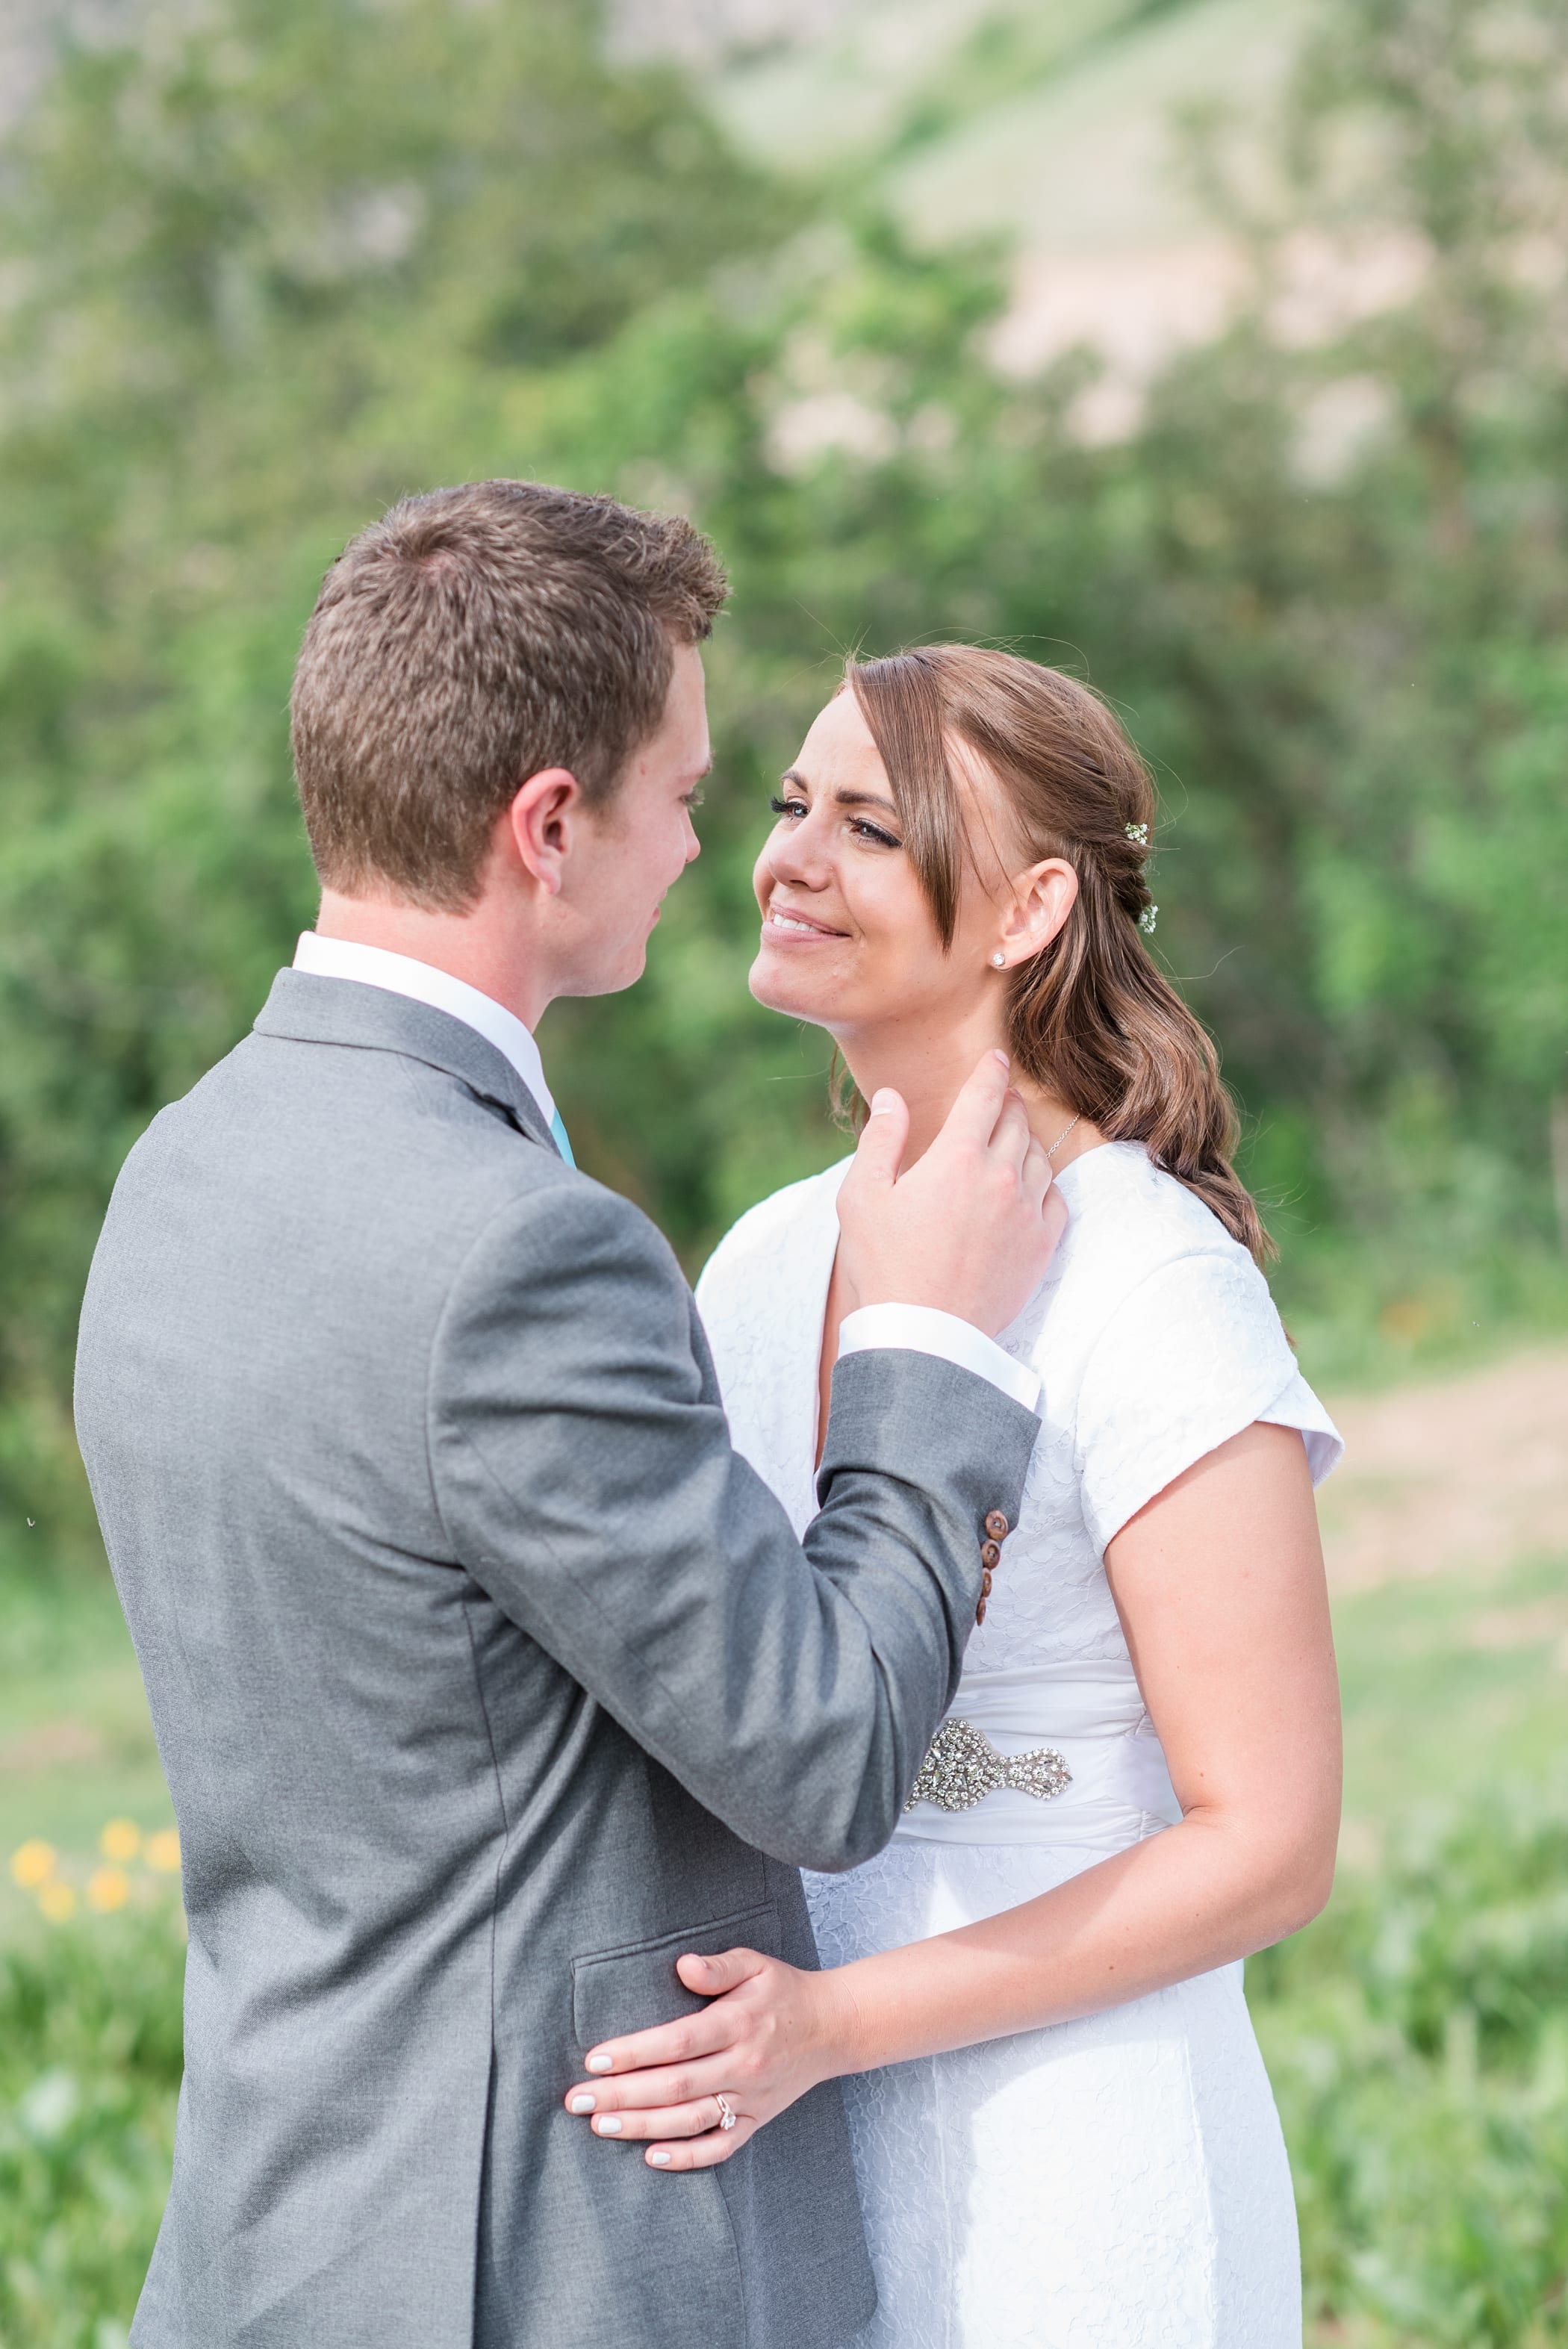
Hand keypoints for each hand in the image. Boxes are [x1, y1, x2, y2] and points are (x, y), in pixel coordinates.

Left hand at [562, 1945, 852, 2171]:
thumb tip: (682, 1966)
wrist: (833, 2028)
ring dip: (642, 2126)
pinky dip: (687, 2157)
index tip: (594, 2060)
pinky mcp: (757, 2121)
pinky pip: (720, 2147)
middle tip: (577, 2101)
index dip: (634, 2053)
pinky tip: (651, 2157)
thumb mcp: (755, 1964)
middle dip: (621, 2095)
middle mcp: (743, 2066)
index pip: (677, 2043)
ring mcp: (751, 2100)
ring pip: (690, 2120)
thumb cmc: (783, 1991)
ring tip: (600, 2126)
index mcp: (738, 2024)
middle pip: (674, 2087)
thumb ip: (718, 1966)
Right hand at [836, 1050, 1066, 1337]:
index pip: (985, 1096)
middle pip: (1017, 1122)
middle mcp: (1001, 1177)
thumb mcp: (862, 1197)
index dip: (991, 1070)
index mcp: (957, 1158)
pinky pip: (1055, 1199)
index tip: (997, 1058)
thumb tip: (893, 1097)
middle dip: (1009, 1103)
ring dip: (1025, 1140)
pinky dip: (1043, 1184)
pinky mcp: (1042, 1247)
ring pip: (1038, 1157)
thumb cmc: (884, 1266)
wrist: (925, 1336)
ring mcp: (1027, 1213)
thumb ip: (881, 1140)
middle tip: (1001, 1099)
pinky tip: (1028, 1187)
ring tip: (1011, 1140)